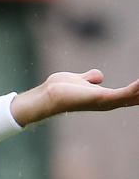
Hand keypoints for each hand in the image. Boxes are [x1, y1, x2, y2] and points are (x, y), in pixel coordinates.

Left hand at [11, 69, 138, 125]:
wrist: (49, 95)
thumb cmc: (61, 89)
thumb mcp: (81, 80)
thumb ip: (91, 78)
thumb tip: (100, 75)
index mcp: (108, 97)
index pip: (134, 94)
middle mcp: (112, 102)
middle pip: (138, 97)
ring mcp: (108, 101)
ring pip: (136, 96)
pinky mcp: (103, 98)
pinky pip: (125, 93)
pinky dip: (137, 89)